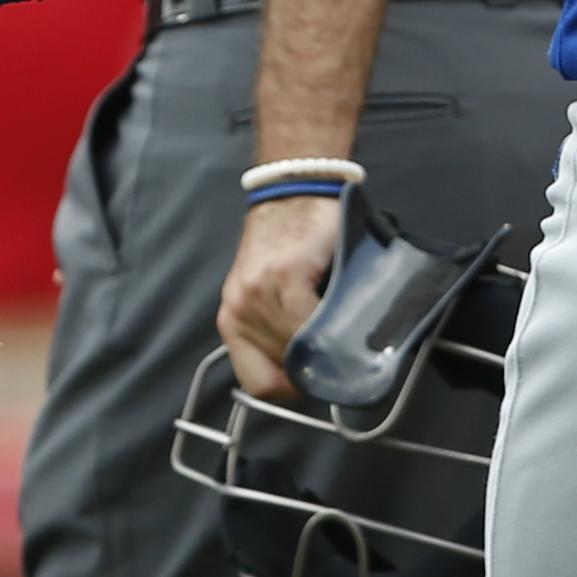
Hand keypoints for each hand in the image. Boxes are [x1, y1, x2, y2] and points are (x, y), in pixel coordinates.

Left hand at [219, 193, 341, 400]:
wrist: (294, 187)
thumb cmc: (291, 240)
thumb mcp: (275, 295)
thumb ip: (284, 331)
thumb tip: (316, 373)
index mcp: (233, 318)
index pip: (259, 383)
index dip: (294, 389)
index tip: (317, 379)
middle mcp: (240, 308)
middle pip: (286, 367)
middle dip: (316, 365)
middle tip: (339, 351)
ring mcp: (259, 292)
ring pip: (300, 348)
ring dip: (327, 344)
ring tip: (342, 328)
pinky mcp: (285, 274)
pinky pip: (310, 323)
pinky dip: (330, 327)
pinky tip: (341, 314)